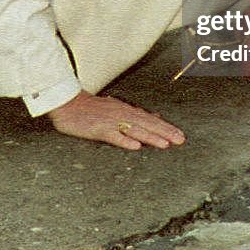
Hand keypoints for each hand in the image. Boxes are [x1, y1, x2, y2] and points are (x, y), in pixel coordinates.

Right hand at [48, 91, 184, 149]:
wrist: (68, 103)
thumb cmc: (92, 108)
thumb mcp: (117, 108)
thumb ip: (136, 113)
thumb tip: (156, 115)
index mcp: (126, 110)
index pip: (150, 119)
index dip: (166, 127)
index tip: (181, 136)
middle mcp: (121, 114)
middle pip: (146, 124)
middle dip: (164, 132)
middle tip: (180, 141)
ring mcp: (110, 121)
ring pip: (134, 129)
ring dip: (150, 136)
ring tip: (165, 145)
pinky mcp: (98, 129)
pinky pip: (113, 135)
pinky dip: (124, 140)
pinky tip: (135, 146)